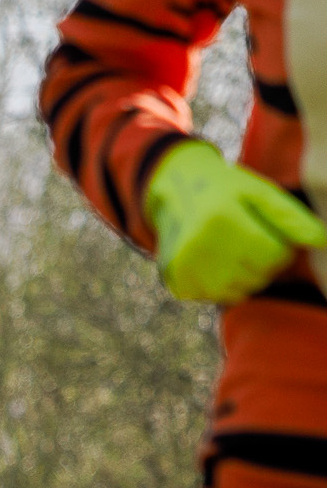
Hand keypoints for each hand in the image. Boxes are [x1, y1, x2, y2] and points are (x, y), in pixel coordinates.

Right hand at [145, 140, 326, 303]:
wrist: (176, 193)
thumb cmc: (228, 190)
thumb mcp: (261, 193)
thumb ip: (293, 218)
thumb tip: (324, 241)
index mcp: (222, 220)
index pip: (274, 256)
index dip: (281, 247)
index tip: (269, 232)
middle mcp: (199, 249)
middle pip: (258, 277)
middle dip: (264, 263)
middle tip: (250, 239)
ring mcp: (186, 271)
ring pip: (241, 292)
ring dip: (247, 276)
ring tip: (234, 249)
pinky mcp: (178, 285)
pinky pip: (220, 297)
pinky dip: (225, 284)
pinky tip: (216, 261)